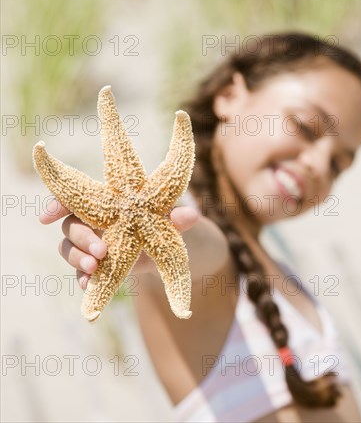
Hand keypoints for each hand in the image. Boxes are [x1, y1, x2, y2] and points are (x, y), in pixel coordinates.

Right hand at [40, 199, 198, 289]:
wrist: (175, 248)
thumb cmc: (170, 223)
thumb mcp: (176, 219)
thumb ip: (179, 217)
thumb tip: (189, 215)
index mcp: (109, 203)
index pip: (75, 198)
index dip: (57, 205)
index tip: (46, 218)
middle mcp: (97, 222)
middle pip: (71, 227)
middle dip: (81, 238)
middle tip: (101, 250)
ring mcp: (96, 246)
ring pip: (70, 250)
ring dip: (78, 260)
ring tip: (94, 268)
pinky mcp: (101, 267)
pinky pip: (82, 274)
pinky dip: (83, 280)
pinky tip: (88, 287)